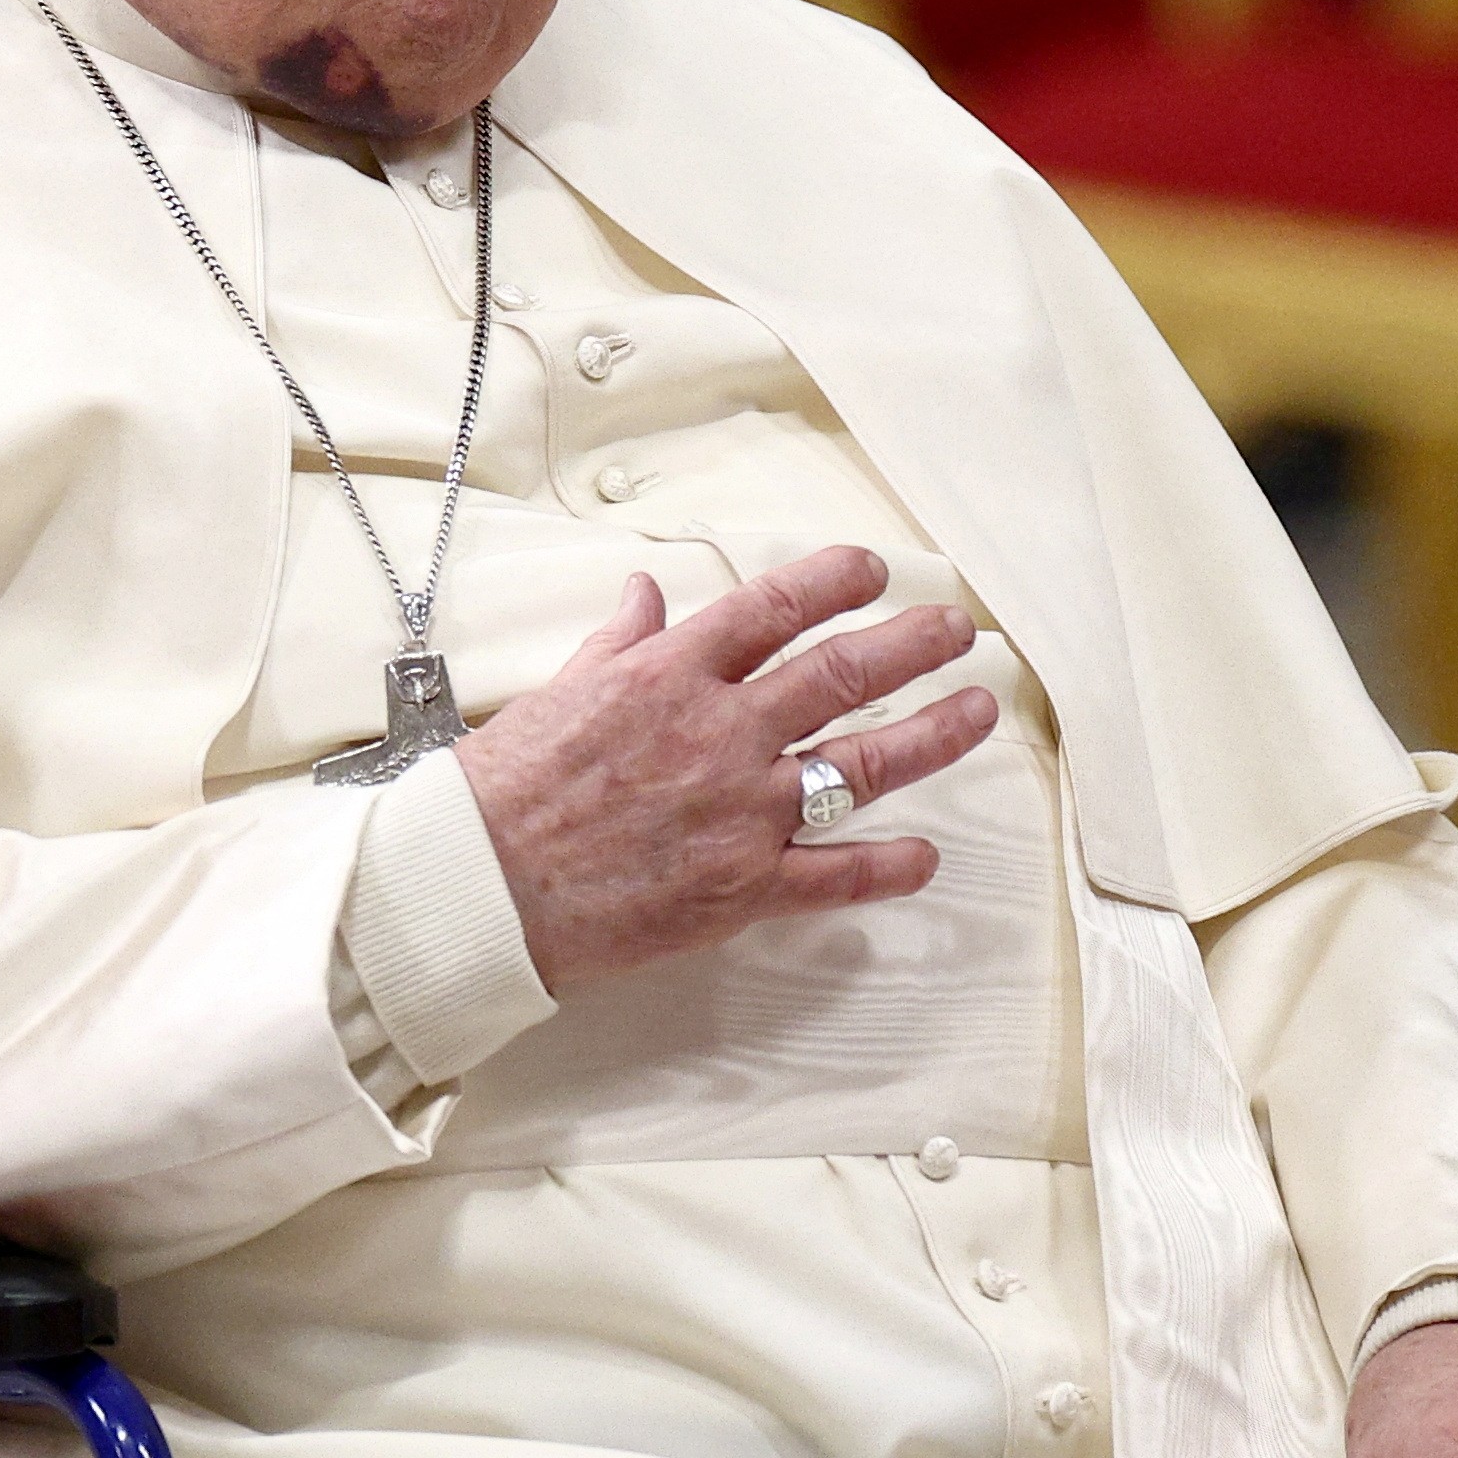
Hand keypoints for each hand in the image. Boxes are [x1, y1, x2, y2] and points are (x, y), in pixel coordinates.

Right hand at [453, 544, 999, 991]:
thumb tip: (645, 595)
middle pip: (843, 672)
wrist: (480, 887)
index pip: (775, 606)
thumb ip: (618, 642)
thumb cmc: (503, 792)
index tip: (873, 571)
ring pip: (863, 763)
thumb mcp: (559, 691)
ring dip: (932, 735)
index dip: (836, 581)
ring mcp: (741, 809)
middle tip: (956, 631)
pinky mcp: (743, 886)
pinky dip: (890, 868)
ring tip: (977, 712)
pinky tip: (927, 858)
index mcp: (671, 674)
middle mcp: (721, 731)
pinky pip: (837, 875)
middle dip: (913, 645)